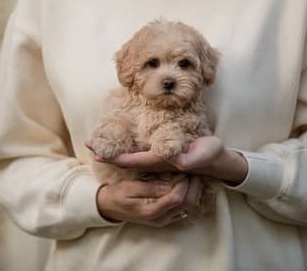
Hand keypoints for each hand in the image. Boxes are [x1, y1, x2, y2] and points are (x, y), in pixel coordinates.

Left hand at [86, 136, 247, 184]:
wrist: (217, 161)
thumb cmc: (210, 156)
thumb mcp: (204, 154)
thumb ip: (191, 159)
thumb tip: (177, 161)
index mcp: (163, 162)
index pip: (135, 161)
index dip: (117, 157)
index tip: (99, 152)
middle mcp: (157, 162)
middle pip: (128, 160)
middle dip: (109, 153)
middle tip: (89, 145)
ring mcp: (159, 159)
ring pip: (132, 156)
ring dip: (115, 150)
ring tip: (98, 144)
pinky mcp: (163, 154)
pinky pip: (140, 153)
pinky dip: (126, 149)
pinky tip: (120, 144)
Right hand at [96, 176, 203, 226]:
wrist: (109, 207)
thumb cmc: (118, 194)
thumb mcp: (128, 187)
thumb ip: (148, 188)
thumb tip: (168, 185)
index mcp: (151, 211)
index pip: (176, 198)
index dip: (184, 184)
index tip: (185, 170)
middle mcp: (161, 219)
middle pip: (187, 204)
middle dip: (193, 187)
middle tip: (195, 171)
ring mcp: (165, 220)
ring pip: (189, 208)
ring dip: (194, 192)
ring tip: (193, 176)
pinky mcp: (167, 218)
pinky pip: (185, 209)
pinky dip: (190, 197)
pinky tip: (188, 185)